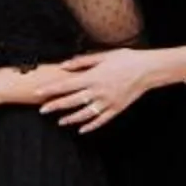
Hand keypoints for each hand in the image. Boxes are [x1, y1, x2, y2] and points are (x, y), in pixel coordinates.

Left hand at [44, 47, 160, 133]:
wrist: (148, 70)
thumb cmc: (125, 59)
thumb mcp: (103, 56)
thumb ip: (82, 62)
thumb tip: (64, 65)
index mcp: (93, 77)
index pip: (66, 85)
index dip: (50, 90)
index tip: (37, 93)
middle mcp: (98, 92)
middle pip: (71, 101)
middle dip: (55, 106)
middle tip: (42, 110)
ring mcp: (107, 102)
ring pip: (84, 114)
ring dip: (70, 119)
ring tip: (59, 122)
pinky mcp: (116, 109)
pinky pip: (101, 120)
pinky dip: (90, 126)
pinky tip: (82, 129)